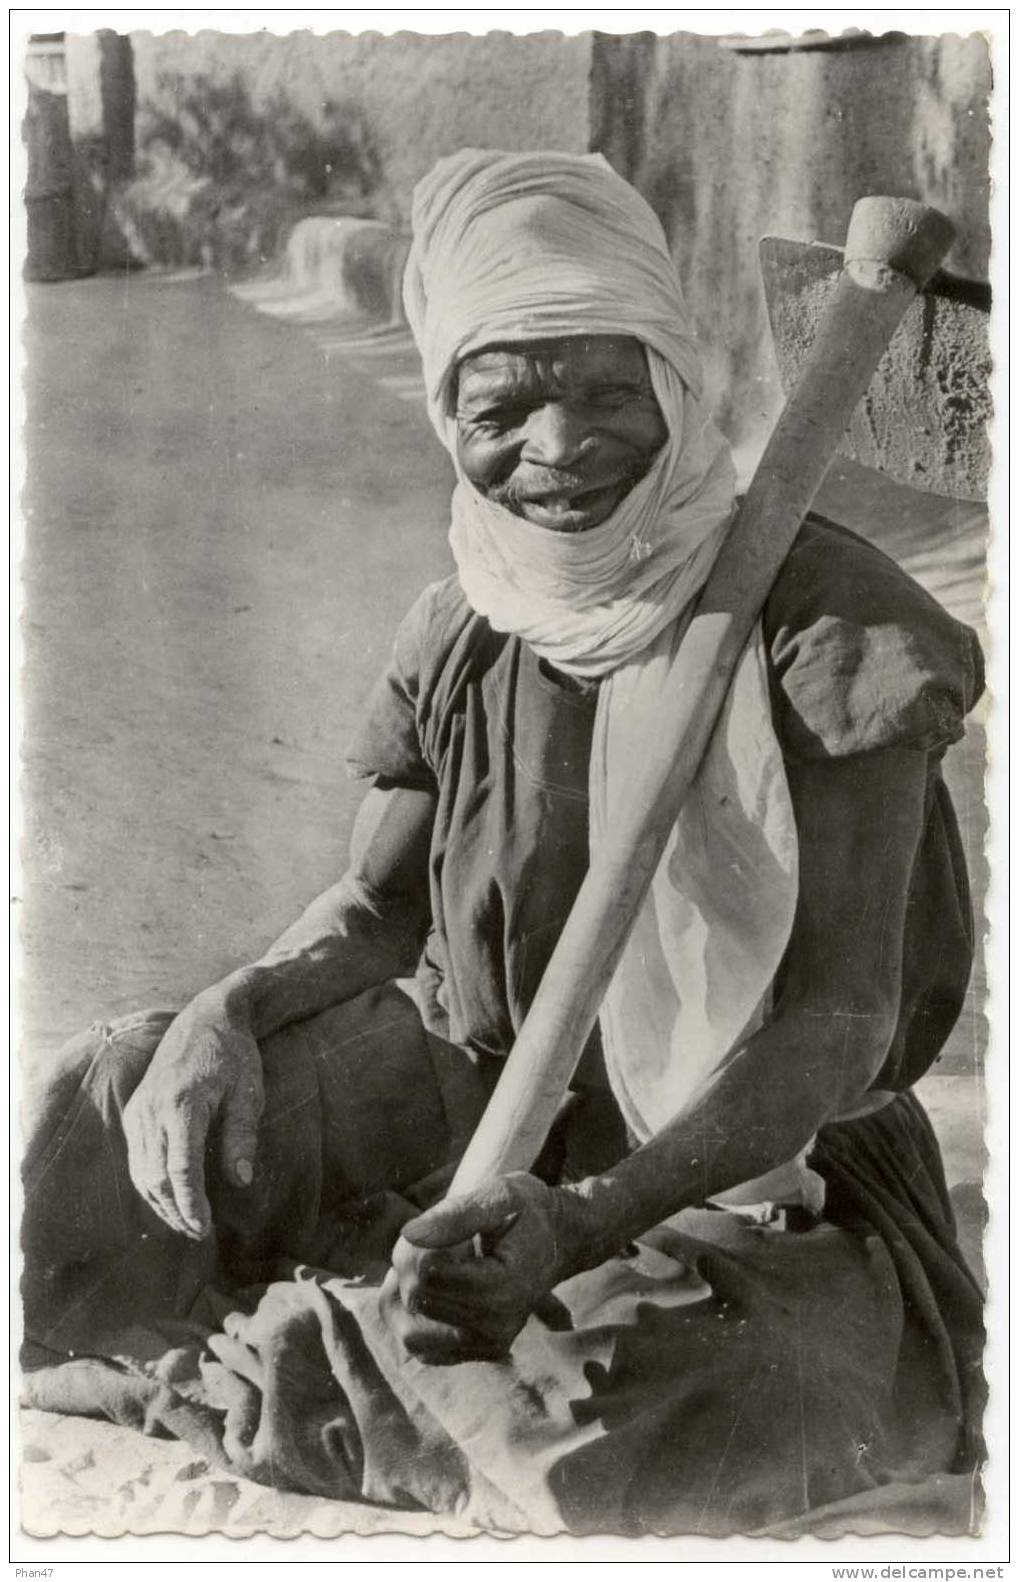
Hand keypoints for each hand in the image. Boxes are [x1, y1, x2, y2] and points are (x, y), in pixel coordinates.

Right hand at [123, 991, 263, 1239]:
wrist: (206, 1019)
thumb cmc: (234, 1055)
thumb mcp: (249, 1091)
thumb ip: (242, 1135)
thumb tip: (240, 1181)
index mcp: (182, 1103)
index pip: (181, 1169)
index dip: (191, 1204)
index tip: (205, 1228)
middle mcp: (152, 1109)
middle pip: (155, 1177)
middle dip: (175, 1211)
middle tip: (200, 1233)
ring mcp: (138, 1111)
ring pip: (141, 1172)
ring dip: (161, 1203)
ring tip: (186, 1223)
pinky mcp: (133, 1112)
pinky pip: (136, 1158)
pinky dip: (150, 1184)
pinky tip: (169, 1198)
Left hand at [381, 1173, 569, 1363]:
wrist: (557, 1241)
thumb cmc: (527, 1212)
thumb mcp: (501, 1195)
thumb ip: (458, 1213)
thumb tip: (409, 1233)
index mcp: (504, 1287)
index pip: (428, 1274)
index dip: (420, 1244)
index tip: (440, 1226)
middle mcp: (498, 1325)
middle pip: (418, 1299)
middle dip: (410, 1265)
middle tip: (434, 1238)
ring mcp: (487, 1344)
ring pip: (410, 1332)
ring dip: (405, 1295)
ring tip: (427, 1263)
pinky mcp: (475, 1352)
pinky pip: (421, 1348)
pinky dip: (413, 1318)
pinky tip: (430, 1287)